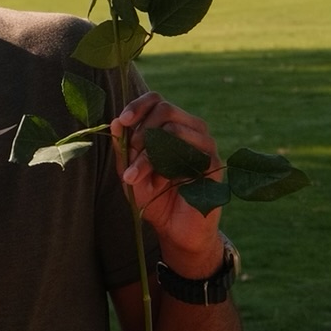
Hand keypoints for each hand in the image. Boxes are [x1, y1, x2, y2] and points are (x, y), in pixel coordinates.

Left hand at [112, 92, 225, 275]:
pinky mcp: (213, 164)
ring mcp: (205, 146)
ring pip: (175, 130)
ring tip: (135, 176)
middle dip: (141, 131)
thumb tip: (117, 122)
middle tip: (131, 155)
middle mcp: (191, 131)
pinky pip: (191, 152)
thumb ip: (124, 148)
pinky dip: (166, 164)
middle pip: (166, 109)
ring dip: (148, 152)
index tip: (123, 120)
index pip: (157, 100)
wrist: (174, 230)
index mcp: (171, 127)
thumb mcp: (130, 172)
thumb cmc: (153, 198)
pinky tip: (157, 181)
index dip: (138, 105)